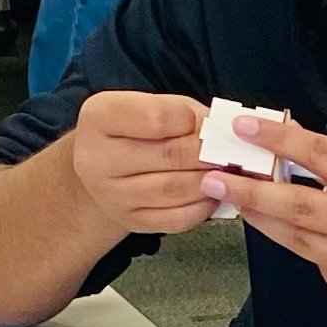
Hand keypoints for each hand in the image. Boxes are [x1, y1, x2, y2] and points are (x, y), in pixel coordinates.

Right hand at [69, 88, 216, 235]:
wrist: (103, 169)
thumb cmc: (135, 130)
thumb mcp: (149, 104)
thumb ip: (183, 111)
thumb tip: (221, 131)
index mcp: (99, 118)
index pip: (155, 117)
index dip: (190, 119)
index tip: (204, 122)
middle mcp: (97, 159)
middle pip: (170, 155)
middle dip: (209, 152)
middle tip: (229, 149)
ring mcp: (113, 196)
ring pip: (176, 189)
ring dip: (210, 179)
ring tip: (226, 170)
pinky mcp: (132, 221)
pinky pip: (178, 219)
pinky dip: (204, 206)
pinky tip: (212, 193)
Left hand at [215, 116, 326, 326]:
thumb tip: (298, 159)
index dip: (283, 141)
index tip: (246, 127)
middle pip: (302, 206)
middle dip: (252, 190)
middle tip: (213, 177)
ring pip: (299, 239)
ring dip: (262, 217)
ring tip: (232, 198)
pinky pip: (318, 266)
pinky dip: (305, 248)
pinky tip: (302, 239)